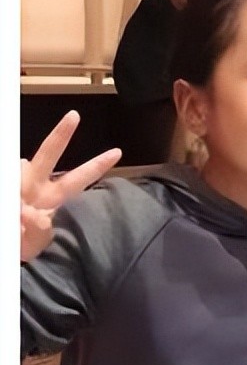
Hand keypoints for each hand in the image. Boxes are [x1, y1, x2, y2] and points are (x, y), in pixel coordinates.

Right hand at [21, 111, 121, 262]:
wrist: (3, 248)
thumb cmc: (16, 249)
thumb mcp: (32, 247)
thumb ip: (37, 232)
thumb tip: (31, 214)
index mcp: (51, 199)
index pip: (77, 178)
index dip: (96, 165)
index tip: (117, 152)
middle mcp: (34, 186)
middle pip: (48, 154)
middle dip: (60, 135)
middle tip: (74, 116)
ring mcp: (15, 184)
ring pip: (19, 167)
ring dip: (17, 180)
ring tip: (18, 212)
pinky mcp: (6, 184)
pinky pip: (10, 172)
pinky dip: (10, 186)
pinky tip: (15, 210)